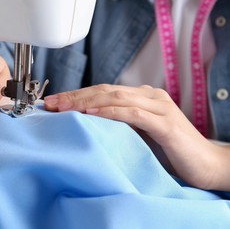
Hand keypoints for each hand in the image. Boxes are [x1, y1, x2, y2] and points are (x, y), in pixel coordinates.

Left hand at [44, 84, 229, 190]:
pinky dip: (109, 113)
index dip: (76, 95)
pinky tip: (91, 114)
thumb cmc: (169, 150)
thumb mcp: (138, 133)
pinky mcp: (165, 123)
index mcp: (142, 96)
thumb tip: (85, 123)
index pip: (103, 91)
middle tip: (50, 103)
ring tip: (63, 107)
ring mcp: (158, 107)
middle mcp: (150, 96)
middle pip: (104, 91)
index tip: (53, 102)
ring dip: (85, 102)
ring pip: (115, 98)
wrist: (205, 164)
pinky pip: (132, 114)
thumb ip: (118, 123)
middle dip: (74, 96)